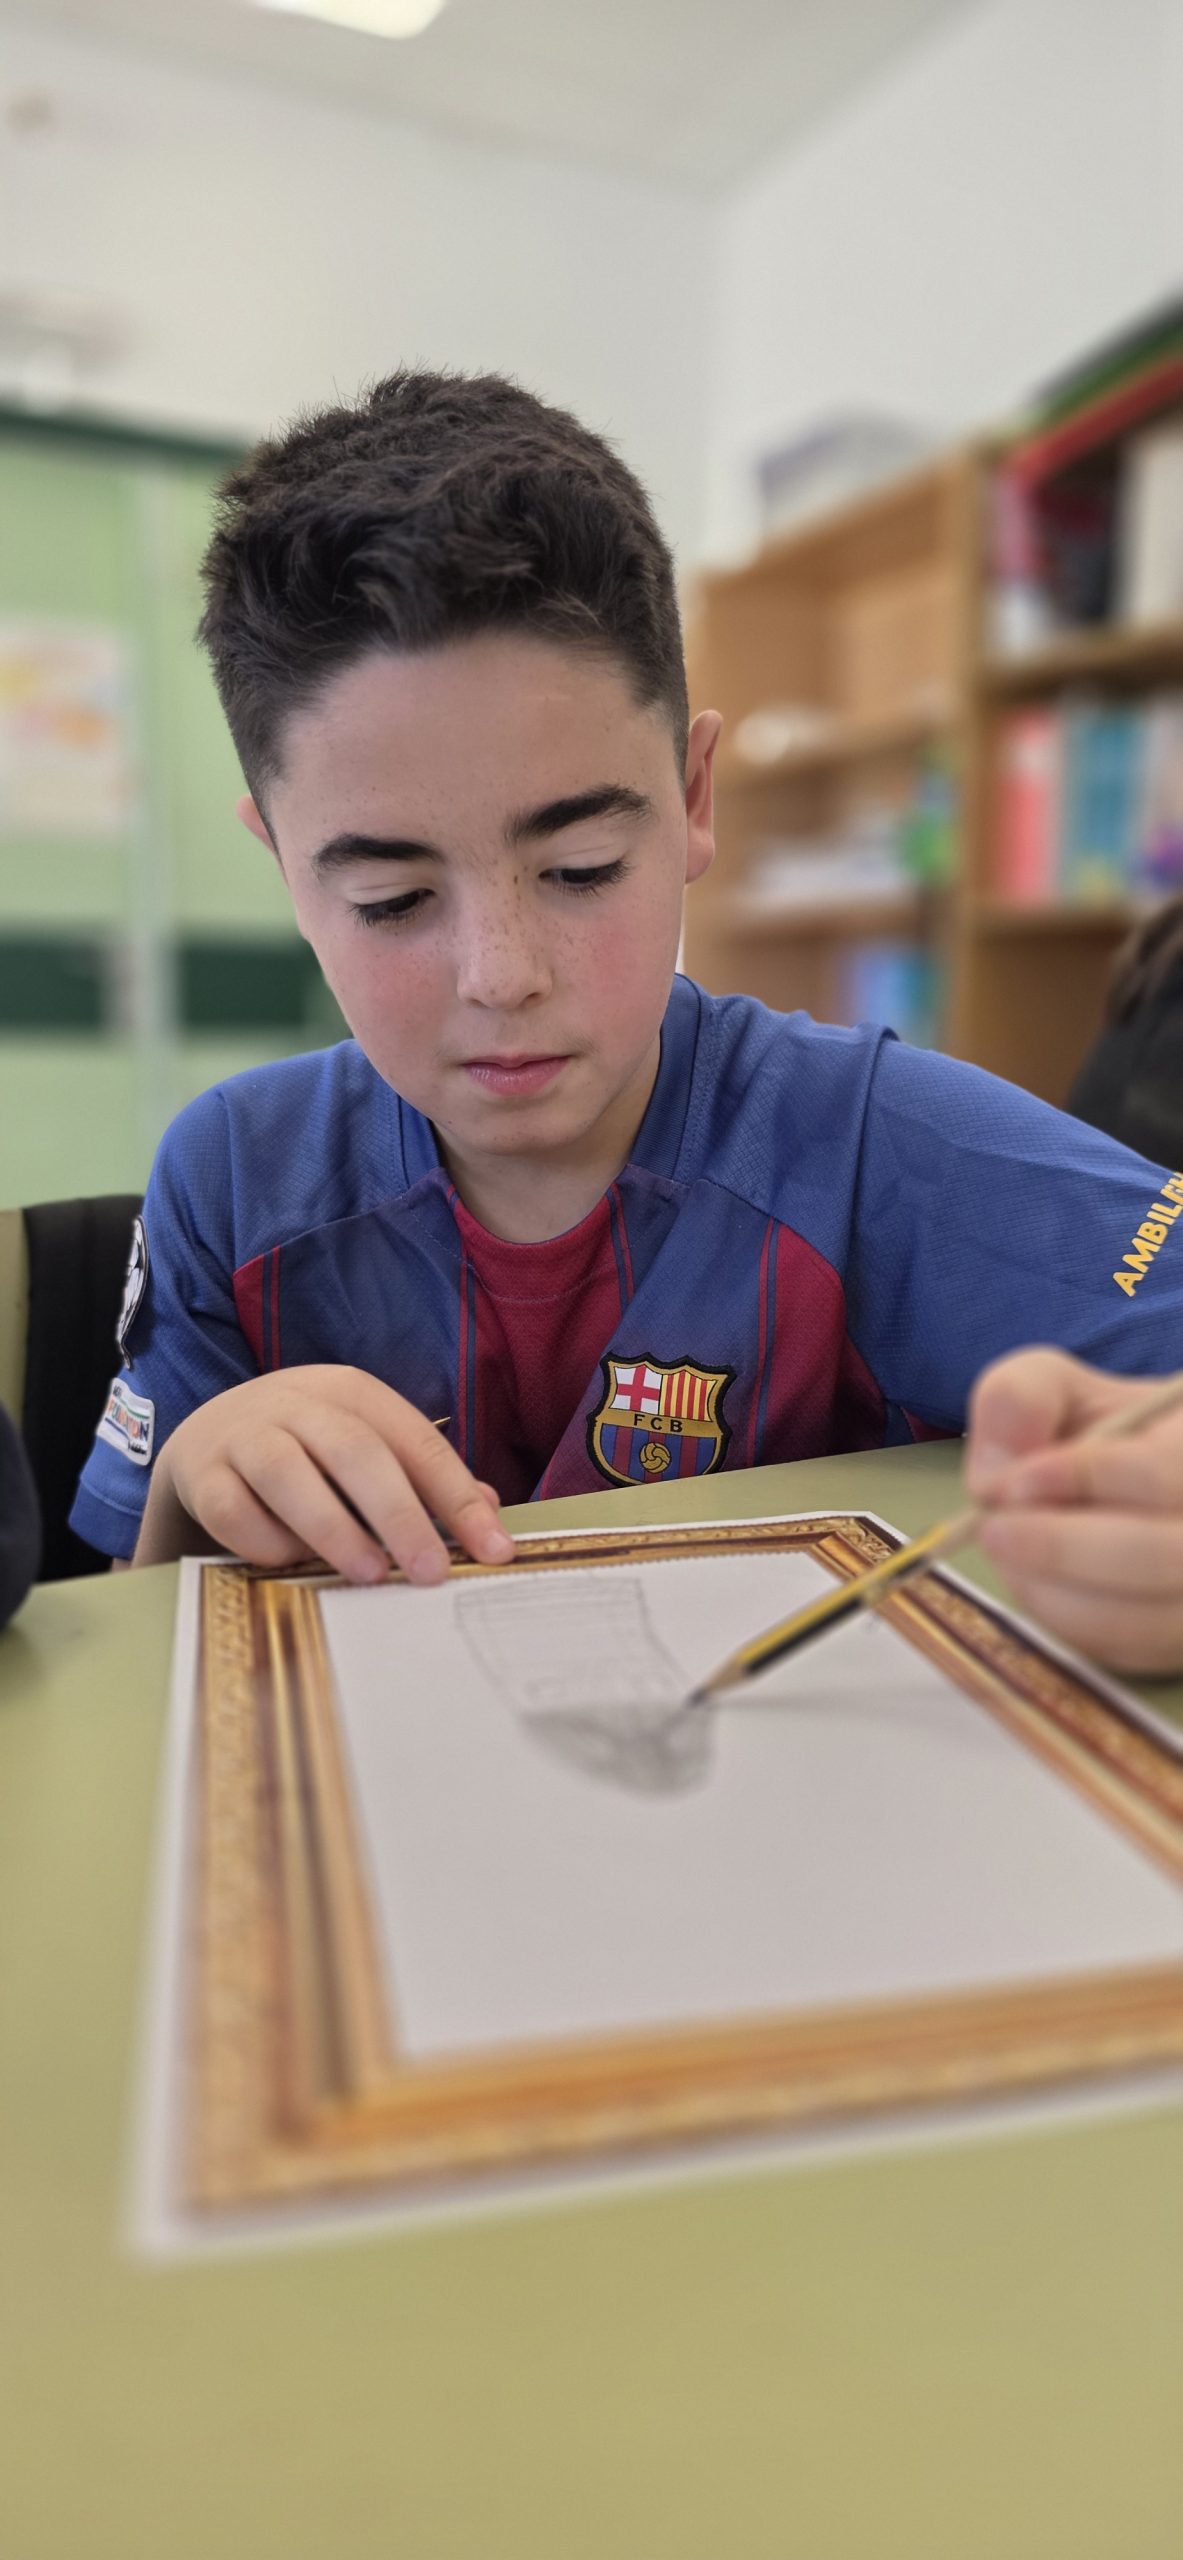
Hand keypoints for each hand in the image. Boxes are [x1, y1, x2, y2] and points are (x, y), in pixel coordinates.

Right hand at [133, 1366, 513, 1583]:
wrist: (207, 1438)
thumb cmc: (305, 1451)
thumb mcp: (362, 1447)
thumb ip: (420, 1478)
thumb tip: (488, 1512)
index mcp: (351, 1392)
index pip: (415, 1442)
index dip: (458, 1498)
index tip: (494, 1550)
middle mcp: (296, 1403)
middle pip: (356, 1452)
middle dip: (400, 1514)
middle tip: (431, 1572)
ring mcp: (244, 1434)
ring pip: (289, 1475)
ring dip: (334, 1528)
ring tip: (370, 1574)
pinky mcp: (202, 1474)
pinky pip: (235, 1511)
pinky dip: (266, 1542)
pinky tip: (291, 1563)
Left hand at [964, 1347, 1182, 1673]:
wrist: (1128, 1490)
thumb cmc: (1095, 1434)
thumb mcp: (1056, 1388)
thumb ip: (1020, 1399)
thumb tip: (999, 1474)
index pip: (1164, 1475)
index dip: (1088, 1478)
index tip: (1016, 1480)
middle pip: (1166, 1560)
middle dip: (1063, 1548)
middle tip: (995, 1531)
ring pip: (1142, 1619)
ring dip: (1056, 1589)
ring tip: (1008, 1548)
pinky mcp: (1175, 1643)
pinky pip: (1122, 1649)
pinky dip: (1065, 1619)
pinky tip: (1037, 1579)